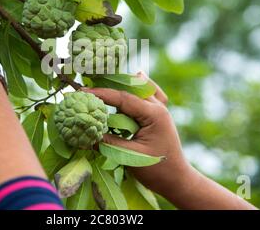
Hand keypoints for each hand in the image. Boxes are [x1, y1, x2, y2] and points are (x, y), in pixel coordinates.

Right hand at [83, 72, 190, 197]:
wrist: (177, 180)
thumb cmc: (157, 171)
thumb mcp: (129, 156)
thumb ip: (108, 142)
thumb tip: (87, 132)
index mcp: (154, 114)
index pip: (123, 98)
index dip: (101, 94)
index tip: (83, 92)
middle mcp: (158, 107)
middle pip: (131, 89)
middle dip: (108, 87)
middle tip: (87, 89)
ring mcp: (160, 110)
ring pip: (140, 89)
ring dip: (121, 86)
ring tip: (101, 85)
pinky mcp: (158, 115)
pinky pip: (149, 95)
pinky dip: (138, 89)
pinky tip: (134, 78)